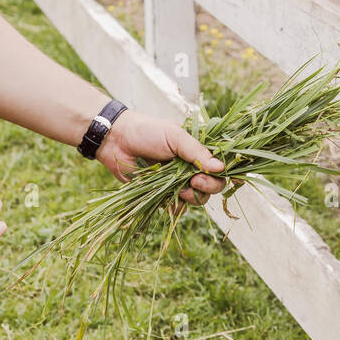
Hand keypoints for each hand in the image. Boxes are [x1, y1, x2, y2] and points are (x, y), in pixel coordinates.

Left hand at [95, 109, 225, 204]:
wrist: (116, 141)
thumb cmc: (147, 131)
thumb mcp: (175, 136)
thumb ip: (197, 152)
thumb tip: (221, 168)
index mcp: (199, 150)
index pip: (221, 165)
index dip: (224, 173)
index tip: (216, 175)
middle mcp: (192, 167)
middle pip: (214, 184)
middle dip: (208, 186)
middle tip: (195, 182)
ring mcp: (179, 181)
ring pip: (199, 198)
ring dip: (193, 197)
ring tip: (181, 189)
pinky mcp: (165, 194)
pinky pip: (179, 207)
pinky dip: (177, 206)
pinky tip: (170, 199)